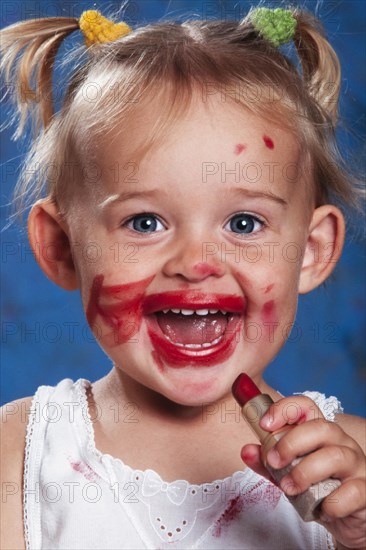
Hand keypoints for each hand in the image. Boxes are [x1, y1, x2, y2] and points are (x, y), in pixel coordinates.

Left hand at [240, 395, 365, 548]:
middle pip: (321, 428)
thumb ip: (268, 463)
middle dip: (292, 443)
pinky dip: (331, 502)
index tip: (264, 424)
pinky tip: (321, 509)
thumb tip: (247, 450)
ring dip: (305, 472)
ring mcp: (356, 465)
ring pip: (335, 456)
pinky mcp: (365, 491)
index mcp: (320, 433)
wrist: (346, 520)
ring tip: (289, 488)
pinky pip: (351, 492)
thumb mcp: (287, 474)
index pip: (306, 406)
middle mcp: (341, 443)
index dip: (285, 409)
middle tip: (274, 462)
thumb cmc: (317, 490)